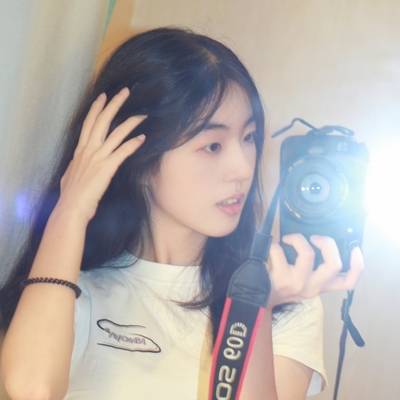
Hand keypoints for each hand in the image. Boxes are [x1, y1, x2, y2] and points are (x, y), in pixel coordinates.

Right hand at [56, 87, 146, 222]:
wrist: (71, 208)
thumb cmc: (71, 196)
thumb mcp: (71, 175)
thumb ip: (77, 166)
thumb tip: (78, 164)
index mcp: (80, 151)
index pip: (89, 124)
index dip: (96, 108)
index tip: (103, 96)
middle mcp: (88, 150)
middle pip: (102, 121)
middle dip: (114, 104)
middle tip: (125, 92)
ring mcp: (98, 158)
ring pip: (116, 133)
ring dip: (130, 122)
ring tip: (142, 114)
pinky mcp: (107, 168)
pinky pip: (123, 151)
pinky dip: (133, 143)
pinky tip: (143, 138)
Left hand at [265, 234, 364, 307]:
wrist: (261, 298)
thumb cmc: (284, 285)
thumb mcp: (305, 283)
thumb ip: (316, 270)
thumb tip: (322, 242)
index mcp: (322, 286)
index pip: (348, 282)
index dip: (357, 265)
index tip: (355, 249)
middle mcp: (313, 287)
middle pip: (334, 264)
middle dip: (328, 243)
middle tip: (314, 238)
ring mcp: (297, 283)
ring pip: (308, 254)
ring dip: (297, 239)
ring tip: (289, 239)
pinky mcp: (281, 279)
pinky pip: (279, 252)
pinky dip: (274, 246)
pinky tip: (273, 248)